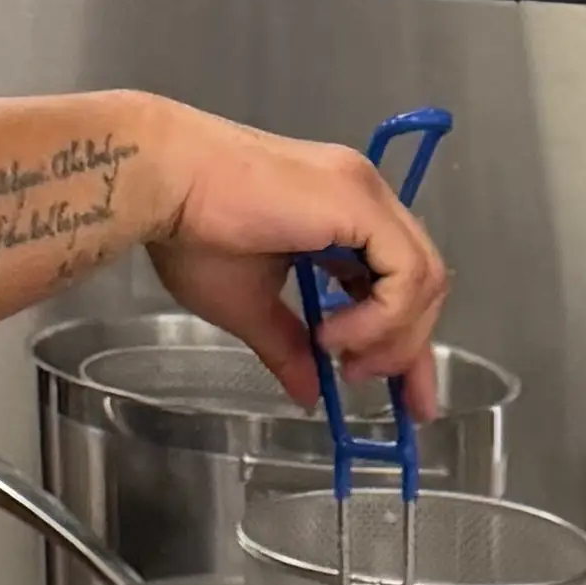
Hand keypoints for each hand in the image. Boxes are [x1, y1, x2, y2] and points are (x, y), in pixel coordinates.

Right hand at [138, 100, 447, 416]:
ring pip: (424, 280)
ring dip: (393, 337)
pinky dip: (382, 318)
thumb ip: (288, 347)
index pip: (399, 284)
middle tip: (370, 386)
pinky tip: (335, 334)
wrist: (161, 180)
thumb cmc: (191, 232)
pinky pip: (405, 274)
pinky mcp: (357, 200)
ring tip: (343, 359)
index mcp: (341, 216)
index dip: (410, 345)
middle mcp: (362, 196)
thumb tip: (309, 394)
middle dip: (411, 349)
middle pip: (424, 283)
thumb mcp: (249, 307)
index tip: (412, 404)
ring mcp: (363, 193)